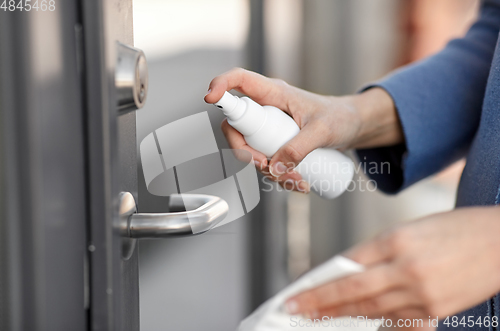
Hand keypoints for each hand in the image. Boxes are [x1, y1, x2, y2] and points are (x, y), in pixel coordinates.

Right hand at [205, 68, 400, 192]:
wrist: (353, 127)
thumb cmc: (341, 118)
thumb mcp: (323, 131)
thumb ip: (300, 148)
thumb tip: (274, 167)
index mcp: (274, 93)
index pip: (239, 81)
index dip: (220, 85)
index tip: (210, 99)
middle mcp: (266, 109)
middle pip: (236, 127)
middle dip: (246, 152)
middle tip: (266, 167)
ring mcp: (269, 128)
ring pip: (251, 150)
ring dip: (268, 171)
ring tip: (298, 181)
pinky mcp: (275, 143)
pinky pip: (265, 161)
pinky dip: (277, 176)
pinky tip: (298, 183)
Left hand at [285, 206, 499, 321]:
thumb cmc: (455, 229)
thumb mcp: (409, 230)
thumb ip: (377, 252)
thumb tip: (347, 271)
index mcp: (397, 240)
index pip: (346, 266)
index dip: (318, 283)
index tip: (297, 293)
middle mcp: (408, 268)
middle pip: (353, 292)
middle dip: (320, 304)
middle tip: (295, 310)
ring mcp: (423, 294)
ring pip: (371, 310)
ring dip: (341, 315)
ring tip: (318, 318)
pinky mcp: (436, 311)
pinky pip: (396, 320)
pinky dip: (374, 320)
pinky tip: (355, 321)